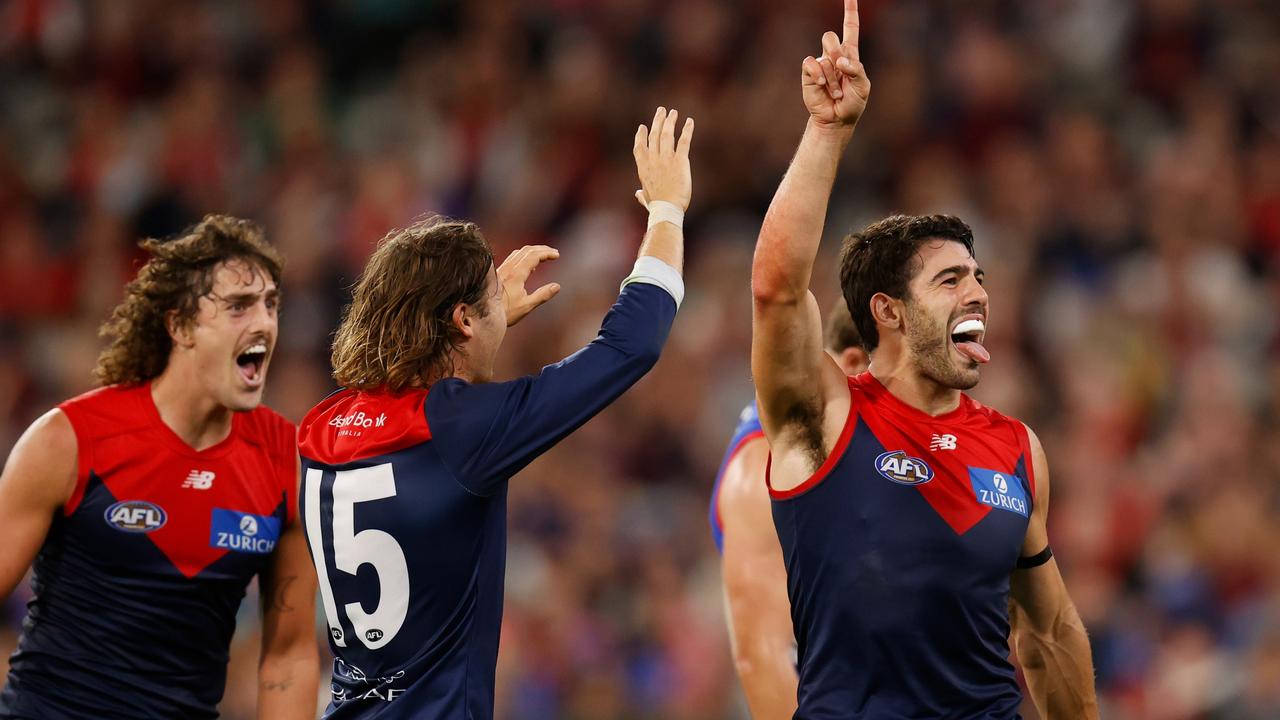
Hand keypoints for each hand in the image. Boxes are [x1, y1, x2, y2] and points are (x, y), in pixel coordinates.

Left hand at [497, 245, 559, 325]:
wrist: (482, 313)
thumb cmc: (505, 312)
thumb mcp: (526, 306)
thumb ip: (542, 295)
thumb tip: (557, 286)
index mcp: (516, 275)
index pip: (534, 256)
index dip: (547, 253)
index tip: (557, 255)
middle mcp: (509, 268)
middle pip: (527, 250)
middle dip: (542, 249)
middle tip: (554, 253)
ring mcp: (503, 269)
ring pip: (519, 252)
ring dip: (533, 251)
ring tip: (545, 256)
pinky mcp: (499, 272)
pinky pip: (513, 257)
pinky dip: (525, 256)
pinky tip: (530, 266)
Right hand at [633, 107, 694, 211]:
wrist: (667, 209)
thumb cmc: (657, 206)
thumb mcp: (647, 199)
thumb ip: (642, 194)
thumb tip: (638, 194)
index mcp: (643, 168)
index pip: (640, 147)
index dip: (641, 135)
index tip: (642, 127)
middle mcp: (653, 160)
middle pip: (654, 135)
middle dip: (657, 121)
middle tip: (661, 111)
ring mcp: (666, 159)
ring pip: (667, 135)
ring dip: (670, 122)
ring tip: (673, 112)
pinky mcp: (680, 161)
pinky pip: (684, 141)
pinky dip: (687, 130)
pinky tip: (690, 121)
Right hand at [801, 0, 869, 130]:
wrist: (837, 120)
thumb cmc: (853, 103)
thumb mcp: (863, 86)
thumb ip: (856, 70)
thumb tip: (840, 61)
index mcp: (850, 54)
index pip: (850, 28)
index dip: (850, 11)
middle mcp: (833, 55)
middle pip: (829, 36)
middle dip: (836, 53)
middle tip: (841, 72)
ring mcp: (820, 64)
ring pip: (824, 55)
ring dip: (832, 77)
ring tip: (835, 92)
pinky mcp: (808, 73)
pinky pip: (811, 64)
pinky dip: (819, 76)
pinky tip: (822, 87)